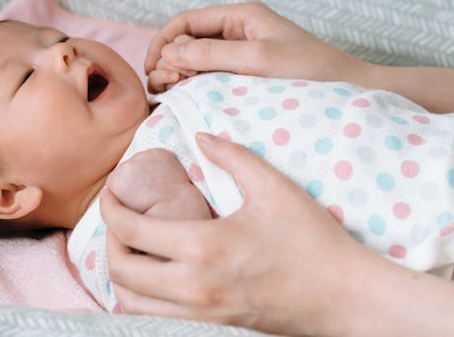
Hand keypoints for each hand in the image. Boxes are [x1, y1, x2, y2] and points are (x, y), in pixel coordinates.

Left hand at [100, 134, 380, 334]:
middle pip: (120, 273)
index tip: (111, 191)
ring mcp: (203, 315)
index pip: (130, 231)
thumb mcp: (274, 186)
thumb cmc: (312, 240)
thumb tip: (199, 136)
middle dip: (108, 241)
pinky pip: (157, 320)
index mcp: (203, 247)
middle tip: (119, 217)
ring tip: (131, 248)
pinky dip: (141, 298)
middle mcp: (194, 288)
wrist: (345, 297)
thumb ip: (231, 155)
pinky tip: (155, 274)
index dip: (109, 208)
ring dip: (120, 275)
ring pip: (132, 305)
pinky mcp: (214, 328)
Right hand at [145, 2, 369, 92]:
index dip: (163, 41)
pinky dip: (197, 82)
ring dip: (180, 72)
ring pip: (198, 57)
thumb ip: (213, 53)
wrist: (350, 90)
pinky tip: (192, 97)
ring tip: (173, 93)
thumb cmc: (310, 72)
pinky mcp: (249, 71)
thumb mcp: (258, 60)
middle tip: (163, 87)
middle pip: (188, 38)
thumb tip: (170, 51)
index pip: (187, 21)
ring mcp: (244, 50)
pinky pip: (213, 72)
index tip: (152, 68)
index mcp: (241, 15)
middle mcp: (240, 29)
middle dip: (169, 59)